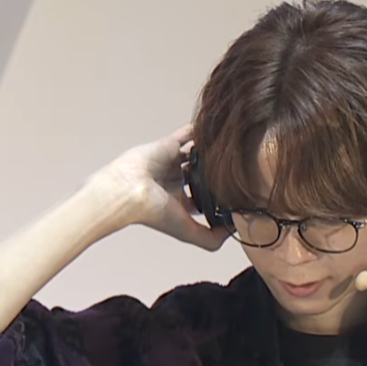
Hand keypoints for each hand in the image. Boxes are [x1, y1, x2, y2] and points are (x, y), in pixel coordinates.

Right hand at [82, 124, 227, 250]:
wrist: (129, 190)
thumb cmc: (153, 212)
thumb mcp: (186, 231)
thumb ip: (210, 238)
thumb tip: (233, 231)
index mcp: (178, 202)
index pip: (202, 198)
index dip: (217, 196)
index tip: (237, 193)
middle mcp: (175, 181)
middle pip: (199, 174)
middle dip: (214, 172)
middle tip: (237, 167)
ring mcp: (171, 162)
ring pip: (194, 154)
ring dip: (208, 150)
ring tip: (229, 145)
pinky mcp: (167, 145)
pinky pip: (185, 134)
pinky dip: (198, 129)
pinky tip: (214, 127)